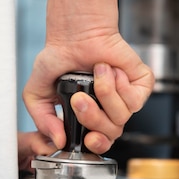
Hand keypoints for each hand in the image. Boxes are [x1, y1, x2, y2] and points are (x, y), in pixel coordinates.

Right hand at [22, 0, 154, 154]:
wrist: (75, 33)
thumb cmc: (60, 58)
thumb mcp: (38, 93)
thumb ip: (43, 120)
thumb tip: (58, 140)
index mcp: (90, 117)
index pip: (100, 142)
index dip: (97, 145)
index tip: (88, 138)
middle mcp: (109, 111)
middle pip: (111, 133)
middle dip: (93, 118)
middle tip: (80, 99)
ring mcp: (127, 99)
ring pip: (122, 116)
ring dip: (105, 93)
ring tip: (96, 74)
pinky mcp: (141, 86)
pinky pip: (135, 99)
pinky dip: (119, 83)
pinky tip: (109, 70)